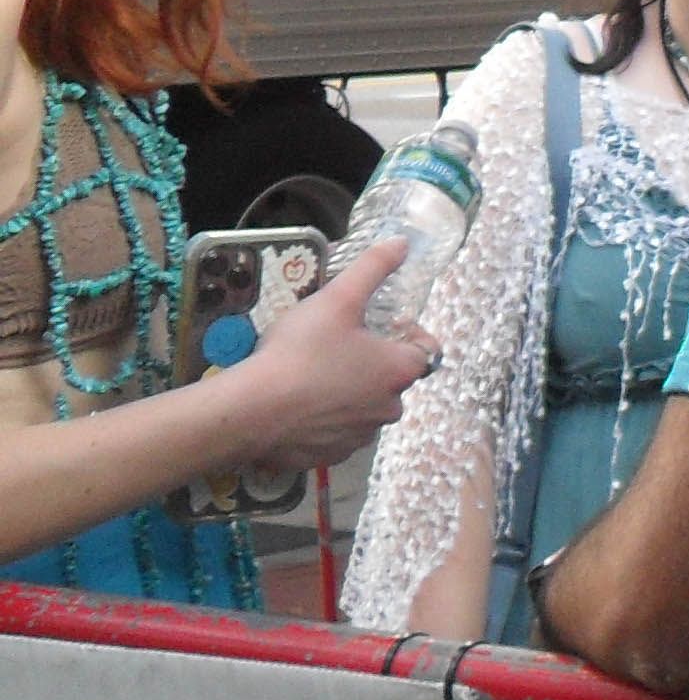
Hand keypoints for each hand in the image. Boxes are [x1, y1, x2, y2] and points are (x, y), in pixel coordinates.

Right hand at [223, 240, 431, 472]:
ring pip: (364, 408)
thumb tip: (402, 244)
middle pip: (393, 380)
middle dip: (374, 363)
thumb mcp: (337, 299)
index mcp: (399, 372)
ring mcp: (360, 437)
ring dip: (349, 392)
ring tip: (314, 373)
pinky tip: (297, 403)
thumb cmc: (301, 352)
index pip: (427, 351)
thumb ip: (372, 269)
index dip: (409, 334)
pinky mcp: (329, 456)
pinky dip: (324, 419)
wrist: (252, 411)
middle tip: (339, 345)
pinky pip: (335, 432)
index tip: (385, 323)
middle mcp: (389, 408)